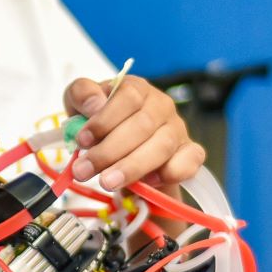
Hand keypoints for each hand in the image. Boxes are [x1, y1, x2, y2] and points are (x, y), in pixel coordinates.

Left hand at [62, 74, 204, 192]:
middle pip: (142, 125)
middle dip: (109, 151)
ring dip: (132, 167)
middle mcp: (161, 105)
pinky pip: (190, 161)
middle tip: (83, 171)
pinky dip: (172, 172)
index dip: (104, 119)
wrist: (121, 152)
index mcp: (136, 89)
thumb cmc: (101, 124)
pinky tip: (147, 183)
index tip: (82, 140)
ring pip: (162, 146)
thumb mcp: (81, 105)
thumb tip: (94, 105)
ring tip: (106, 182)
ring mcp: (178, 129)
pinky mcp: (190, 153)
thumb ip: (81, 94)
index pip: (128, 96)